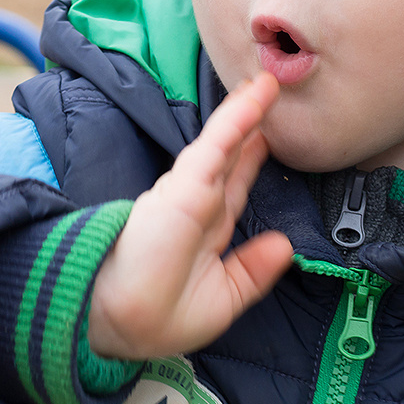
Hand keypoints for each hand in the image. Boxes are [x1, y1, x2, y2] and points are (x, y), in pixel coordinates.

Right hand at [86, 72, 292, 359]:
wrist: (119, 319)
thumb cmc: (160, 317)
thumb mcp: (222, 298)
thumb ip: (253, 271)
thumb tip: (285, 246)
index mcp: (203, 231)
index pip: (233, 187)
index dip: (250, 161)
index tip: (267, 138)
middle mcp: (197, 205)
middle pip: (229, 157)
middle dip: (248, 127)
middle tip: (266, 94)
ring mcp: (190, 191)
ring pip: (224, 143)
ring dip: (245, 111)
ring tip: (265, 84)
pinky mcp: (185, 185)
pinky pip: (217, 145)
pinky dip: (238, 119)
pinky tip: (256, 97)